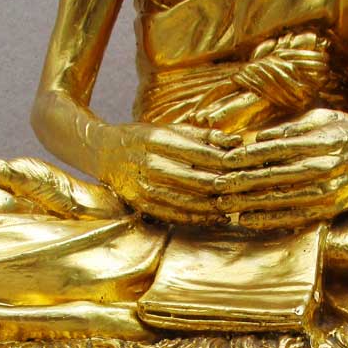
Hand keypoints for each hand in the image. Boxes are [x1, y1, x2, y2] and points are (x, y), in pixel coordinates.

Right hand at [97, 123, 240, 224]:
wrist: (102, 152)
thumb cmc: (141, 137)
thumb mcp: (168, 128)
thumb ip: (202, 136)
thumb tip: (236, 142)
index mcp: (157, 139)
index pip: (200, 154)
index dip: (227, 163)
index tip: (246, 166)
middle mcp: (149, 164)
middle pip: (197, 180)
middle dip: (225, 187)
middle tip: (246, 190)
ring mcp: (143, 187)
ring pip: (188, 202)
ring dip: (215, 207)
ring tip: (235, 205)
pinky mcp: (141, 204)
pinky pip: (175, 216)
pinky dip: (199, 218)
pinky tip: (216, 217)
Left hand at [213, 109, 347, 229]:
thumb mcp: (325, 117)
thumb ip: (291, 127)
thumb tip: (257, 137)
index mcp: (320, 140)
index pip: (274, 149)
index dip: (246, 156)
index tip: (223, 161)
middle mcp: (323, 167)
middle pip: (272, 177)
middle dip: (240, 183)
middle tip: (215, 187)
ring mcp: (328, 191)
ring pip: (279, 200)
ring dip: (248, 204)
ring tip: (224, 205)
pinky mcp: (331, 209)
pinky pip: (294, 217)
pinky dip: (269, 219)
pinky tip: (248, 219)